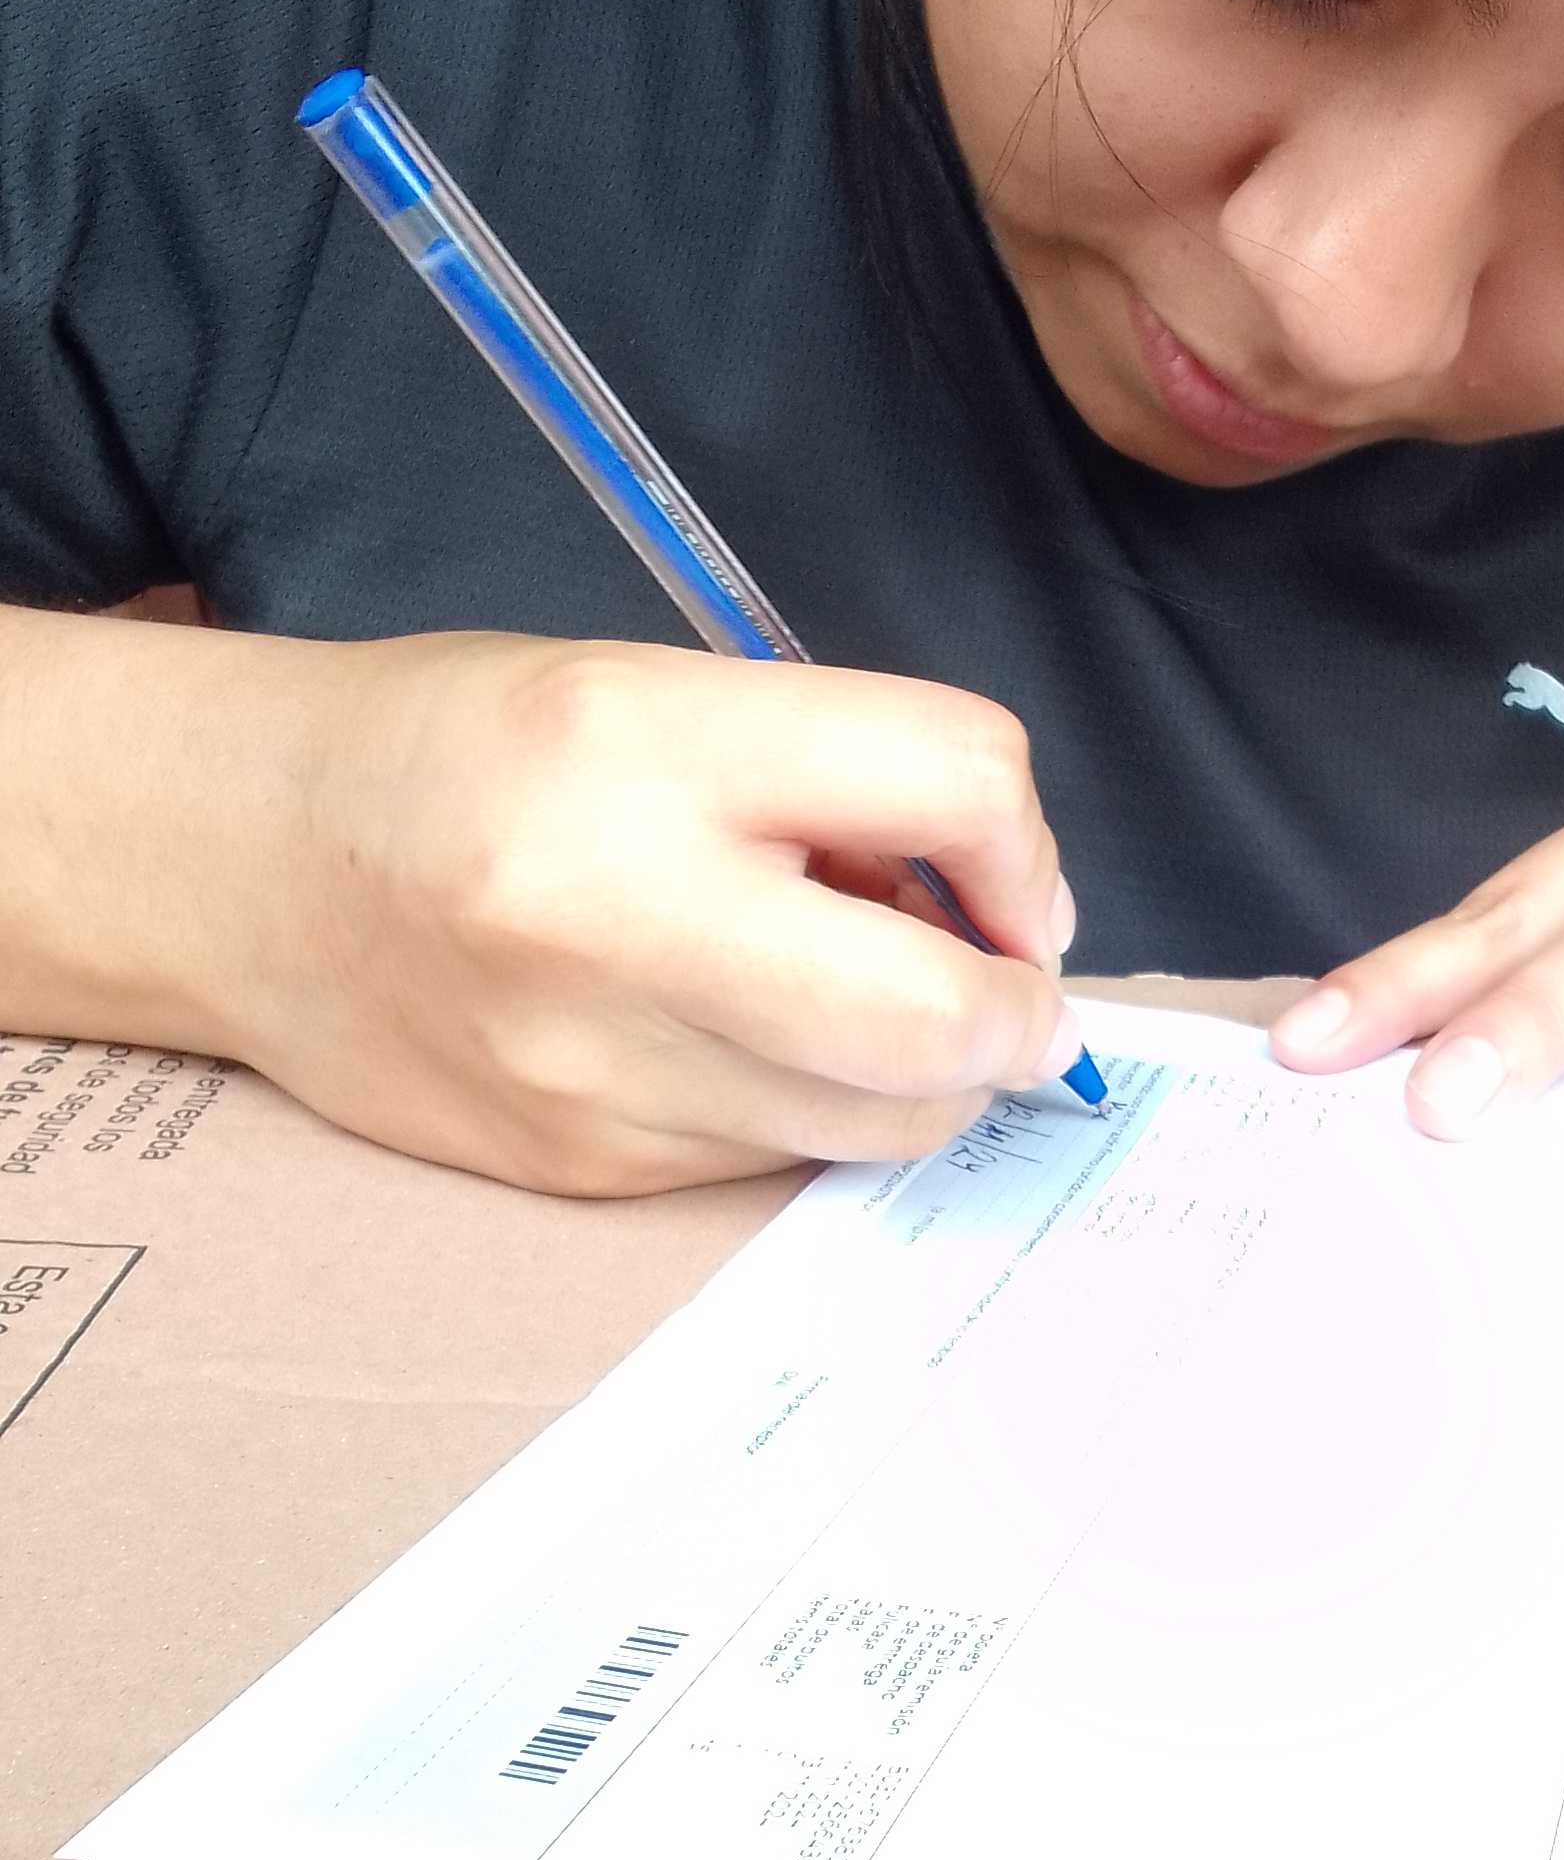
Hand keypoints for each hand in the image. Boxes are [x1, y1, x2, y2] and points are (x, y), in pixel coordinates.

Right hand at [223, 635, 1080, 1193]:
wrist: (244, 868)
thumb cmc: (471, 754)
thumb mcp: (656, 693)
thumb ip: (841, 775)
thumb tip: (1011, 908)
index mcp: (646, 743)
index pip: (951, 779)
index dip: (1023, 840)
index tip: (1002, 869)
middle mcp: (618, 913)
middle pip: (939, 1018)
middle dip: (1020, 1018)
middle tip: (1014, 998)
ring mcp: (599, 1068)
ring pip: (880, 1122)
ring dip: (927, 1078)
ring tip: (864, 1004)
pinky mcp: (587, 1166)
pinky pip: (780, 1160)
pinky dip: (813, 1110)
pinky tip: (748, 1043)